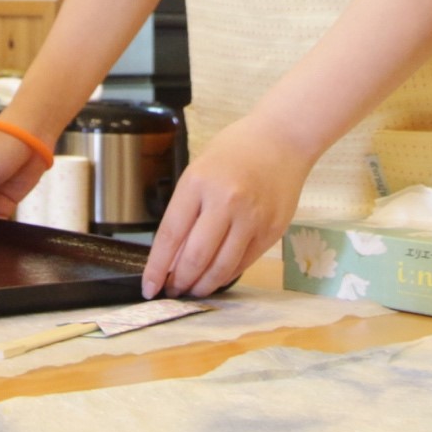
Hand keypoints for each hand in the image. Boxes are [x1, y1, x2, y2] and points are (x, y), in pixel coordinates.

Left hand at [142, 114, 314, 298]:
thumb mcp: (198, 171)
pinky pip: (244, 263)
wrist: (282, 140)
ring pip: (221, 268)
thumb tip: (171, 257)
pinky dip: (226, 275)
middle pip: (195, 257)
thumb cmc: (235, 150)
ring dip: (203, 286)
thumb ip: (185, 211)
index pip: (170, 235)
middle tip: (172, 291)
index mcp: (198, 182)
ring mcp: (252, 218)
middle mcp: (226, 202)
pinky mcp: (272, 231)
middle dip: (179, 282)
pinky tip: (216, 277)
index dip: (156, 267)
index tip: (149, 286)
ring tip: (192, 290)